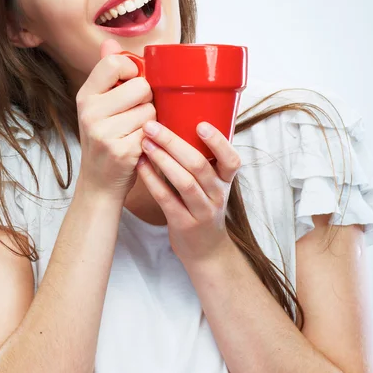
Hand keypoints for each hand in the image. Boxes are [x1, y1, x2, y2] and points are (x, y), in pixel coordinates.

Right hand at [75, 38, 156, 202]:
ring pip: (150, 109)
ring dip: (152, 120)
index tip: (133, 84)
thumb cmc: (105, 140)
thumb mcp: (99, 107)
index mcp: (85, 96)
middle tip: (135, 115)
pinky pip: (152, 131)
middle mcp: (90, 112)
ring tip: (137, 132)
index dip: (133, 71)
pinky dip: (152, 138)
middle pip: (141, 86)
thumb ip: (107, 75)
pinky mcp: (121, 150)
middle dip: (147, 100)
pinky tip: (140, 146)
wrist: (99, 183)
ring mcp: (104, 132)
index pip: (115, 63)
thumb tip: (110, 42)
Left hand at [136, 120, 240, 265]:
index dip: (218, 142)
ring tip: (145, 143)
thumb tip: (175, 121)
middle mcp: (217, 195)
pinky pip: (167, 199)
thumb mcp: (211, 184)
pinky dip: (152, 180)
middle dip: (174, 143)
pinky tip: (140, 165)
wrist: (205, 251)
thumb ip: (200, 159)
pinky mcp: (184, 224)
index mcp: (226, 181)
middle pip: (199, 165)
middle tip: (152, 126)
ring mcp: (202, 211)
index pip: (232, 160)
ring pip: (184, 182)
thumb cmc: (202, 206)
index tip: (201, 124)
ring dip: (162, 159)